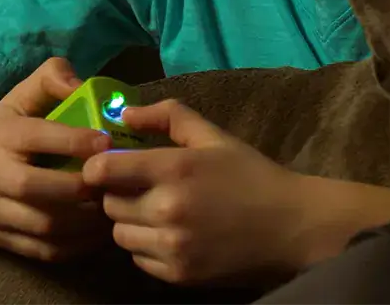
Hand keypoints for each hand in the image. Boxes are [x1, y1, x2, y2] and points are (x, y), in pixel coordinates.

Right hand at [0, 58, 112, 261]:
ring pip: (44, 226)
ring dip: (85, 221)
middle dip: (83, 187)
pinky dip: (76, 246)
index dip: (75, 140)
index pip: (37, 137)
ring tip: (113, 206)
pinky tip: (97, 232)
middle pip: (39, 188)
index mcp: (3, 136)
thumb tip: (81, 83)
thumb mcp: (13, 100)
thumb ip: (48, 80)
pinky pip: (43, 251)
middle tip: (116, 180)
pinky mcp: (2, 241)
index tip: (107, 142)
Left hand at [82, 99, 304, 285]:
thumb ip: (167, 116)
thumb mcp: (213, 136)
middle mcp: (167, 210)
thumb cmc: (250, 174)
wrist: (290, 227)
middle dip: (116, 192)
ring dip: (129, 222)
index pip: (103, 169)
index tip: (109, 164)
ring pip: (119, 234)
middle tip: (138, 186)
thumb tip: (124, 114)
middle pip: (108, 203)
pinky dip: (146, 247)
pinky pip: (138, 259)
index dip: (98, 165)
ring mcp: (171, 246)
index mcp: (174, 168)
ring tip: (154, 210)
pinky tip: (169, 234)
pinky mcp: (177, 275)